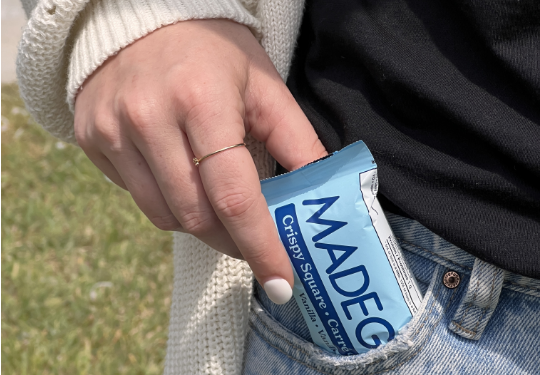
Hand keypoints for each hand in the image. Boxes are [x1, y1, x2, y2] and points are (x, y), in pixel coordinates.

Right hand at [74, 19, 326, 302]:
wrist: (143, 16)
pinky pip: (136, 196)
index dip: (261, 246)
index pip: (234, 196)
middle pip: (196, 216)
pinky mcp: (91, 139)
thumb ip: (297, 141)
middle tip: (255, 239)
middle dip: (233, 240)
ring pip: (163, 215)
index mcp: (202, 101)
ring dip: (200, 223)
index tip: (280, 282)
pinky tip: (183, 178)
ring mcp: (112, 131)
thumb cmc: (213, 49)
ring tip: (221, 206)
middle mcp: (148, 119)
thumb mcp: (264, 86)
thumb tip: (321, 192)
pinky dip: (168, 200)